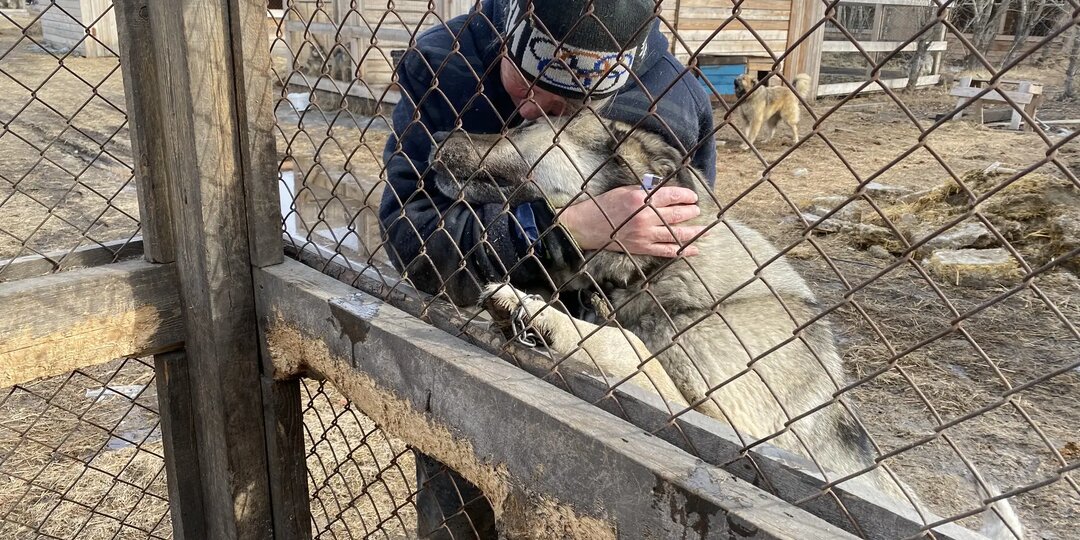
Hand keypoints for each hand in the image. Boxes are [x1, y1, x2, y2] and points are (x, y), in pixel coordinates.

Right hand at [558, 186, 705, 256]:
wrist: (586, 226)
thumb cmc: (604, 205)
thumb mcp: (624, 191)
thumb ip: (645, 191)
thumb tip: (664, 191)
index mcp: (641, 200)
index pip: (670, 196)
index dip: (685, 196)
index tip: (693, 197)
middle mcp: (645, 218)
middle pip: (676, 215)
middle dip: (691, 212)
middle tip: (697, 211)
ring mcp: (644, 235)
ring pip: (676, 234)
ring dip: (693, 232)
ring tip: (706, 230)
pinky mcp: (642, 248)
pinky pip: (666, 251)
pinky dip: (682, 251)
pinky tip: (694, 250)